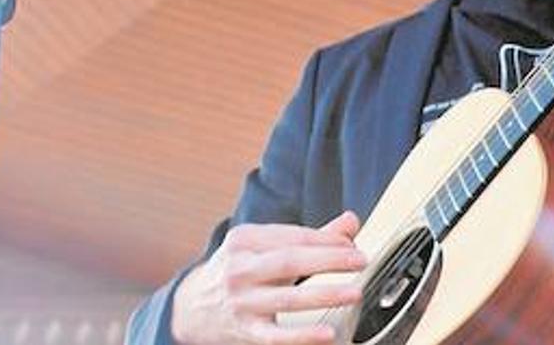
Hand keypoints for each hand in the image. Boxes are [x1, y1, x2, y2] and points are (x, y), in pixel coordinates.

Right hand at [171, 211, 366, 344]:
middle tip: (361, 260)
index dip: (326, 240)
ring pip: (286, 298)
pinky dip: (303, 336)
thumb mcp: (265, 246)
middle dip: (329, 259)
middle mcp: (240, 269)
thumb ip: (311, 236)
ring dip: (324, 294)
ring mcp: (240, 301)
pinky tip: (326, 333)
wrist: (192, 307)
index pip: (293, 237)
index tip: (352, 244)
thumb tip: (351, 221)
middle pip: (290, 261)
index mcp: (245, 240)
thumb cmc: (239, 270)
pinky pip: (276, 336)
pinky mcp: (244, 330)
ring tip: (354, 292)